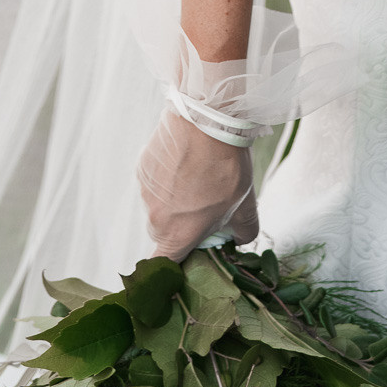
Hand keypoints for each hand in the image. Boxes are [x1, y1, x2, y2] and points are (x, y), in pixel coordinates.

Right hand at [137, 106, 258, 260]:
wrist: (206, 119)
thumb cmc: (227, 166)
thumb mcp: (245, 204)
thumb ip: (243, 232)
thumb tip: (240, 240)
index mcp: (178, 234)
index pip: (164, 266)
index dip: (172, 267)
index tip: (184, 257)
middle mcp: (156, 218)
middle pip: (164, 234)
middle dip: (181, 226)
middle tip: (204, 205)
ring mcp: (145, 192)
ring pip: (158, 206)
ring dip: (174, 199)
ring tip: (198, 175)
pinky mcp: (141, 167)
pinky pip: (153, 182)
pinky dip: (166, 177)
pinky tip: (185, 160)